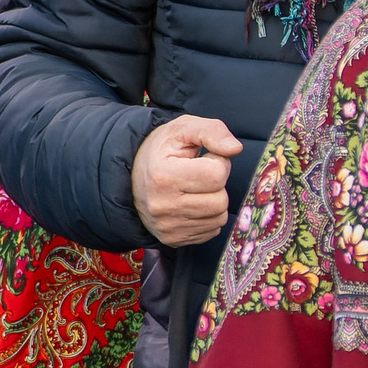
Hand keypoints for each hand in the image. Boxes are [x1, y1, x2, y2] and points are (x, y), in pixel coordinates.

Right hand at [131, 114, 241, 246]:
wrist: (132, 177)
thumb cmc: (162, 151)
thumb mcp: (183, 128)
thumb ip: (212, 131)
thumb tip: (235, 149)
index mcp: (163, 176)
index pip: (217, 175)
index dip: (218, 162)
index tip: (204, 159)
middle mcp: (162, 206)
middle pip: (221, 200)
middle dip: (217, 184)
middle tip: (200, 175)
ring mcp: (167, 227)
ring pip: (219, 218)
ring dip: (214, 201)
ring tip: (195, 189)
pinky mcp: (173, 240)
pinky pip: (212, 231)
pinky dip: (208, 217)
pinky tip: (192, 204)